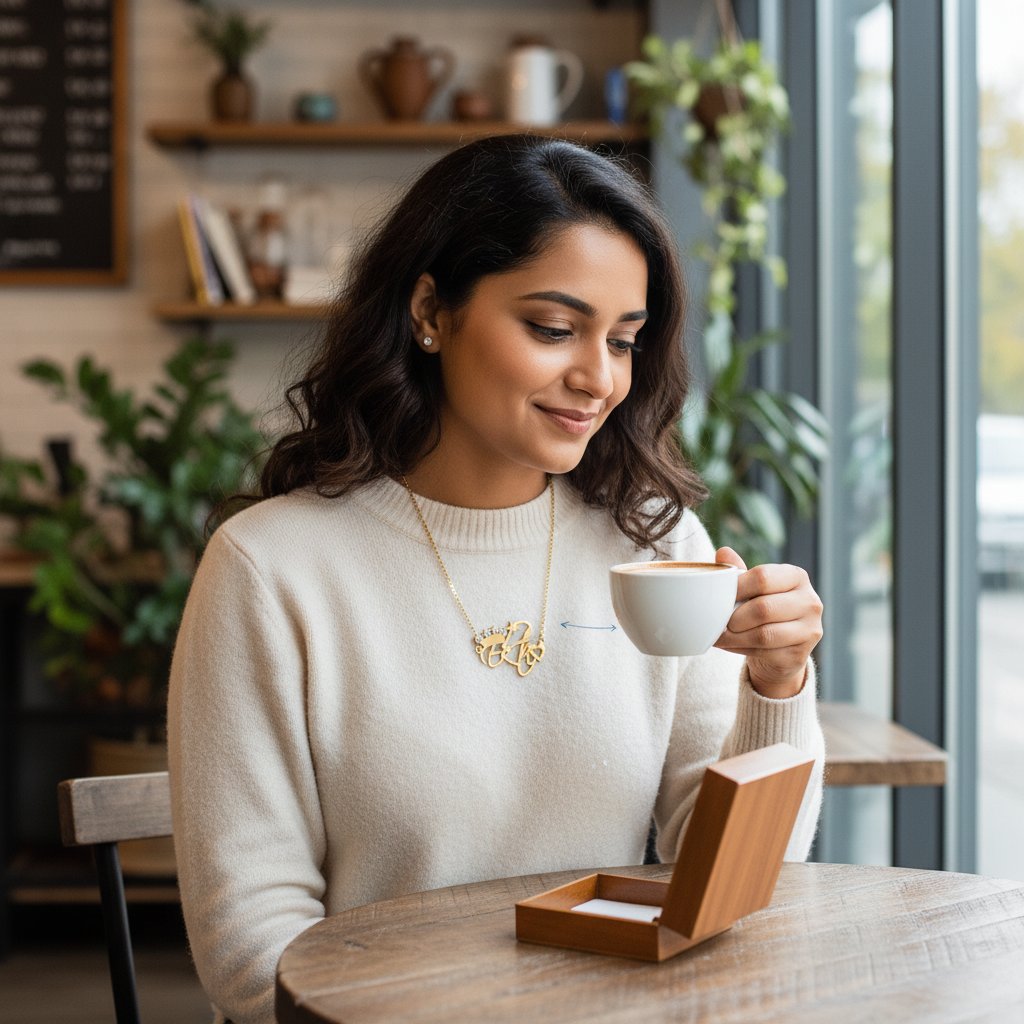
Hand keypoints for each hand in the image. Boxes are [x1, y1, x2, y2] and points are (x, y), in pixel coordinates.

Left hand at [713, 547, 823, 698]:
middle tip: (719, 621)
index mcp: (796, 576)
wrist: (779, 648)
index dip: (736, 588)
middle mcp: (809, 601)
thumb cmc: (762, 609)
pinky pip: (765, 652)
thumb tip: (722, 552)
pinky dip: (741, 649)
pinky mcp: (801, 654)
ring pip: (764, 634)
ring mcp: (809, 629)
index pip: (763, 577)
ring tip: (720, 635)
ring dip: (735, 637)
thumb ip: (738, 572)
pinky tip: (731, 645)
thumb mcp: (751, 588)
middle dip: (735, 617)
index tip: (720, 597)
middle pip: (763, 608)